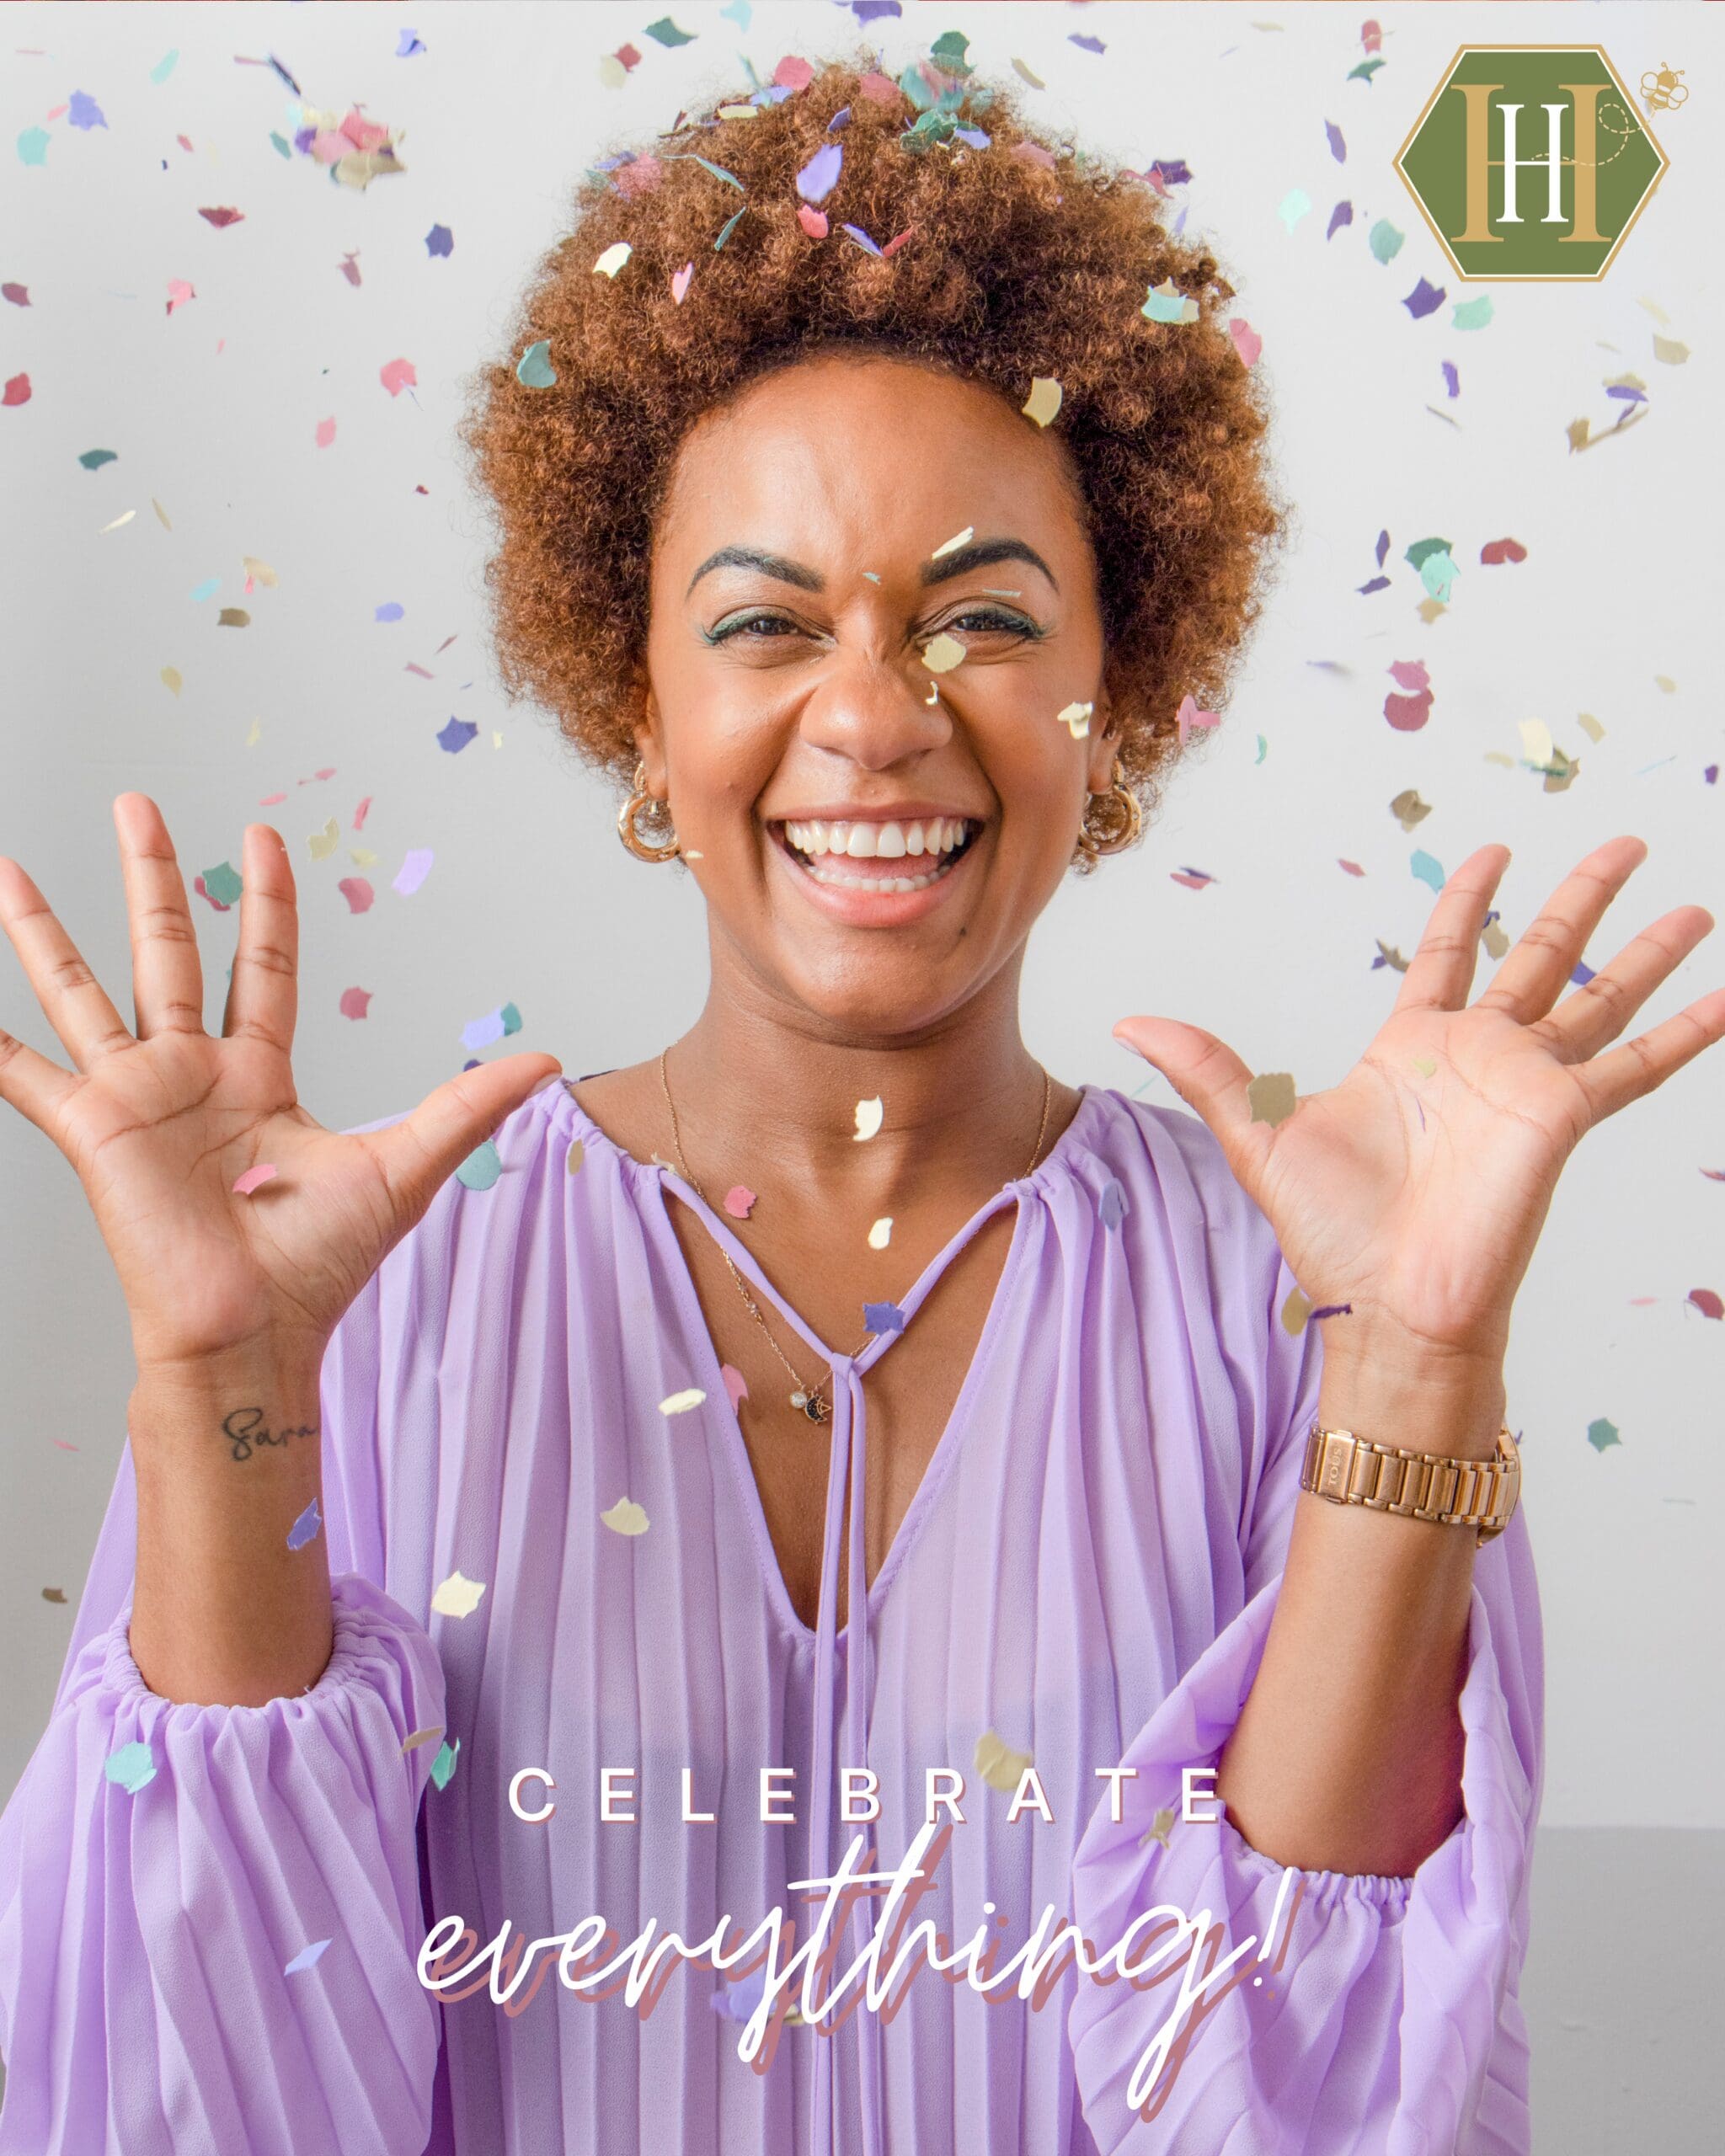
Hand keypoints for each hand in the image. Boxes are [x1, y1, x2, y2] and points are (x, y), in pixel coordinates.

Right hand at [0, 793, 562, 1377]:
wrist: (253, 1332)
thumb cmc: (319, 1266)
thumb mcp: (405, 1168)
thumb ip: (466, 1107)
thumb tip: (549, 1062)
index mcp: (259, 1077)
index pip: (262, 964)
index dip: (263, 901)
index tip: (258, 836)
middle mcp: (193, 1075)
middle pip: (167, 950)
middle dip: (152, 876)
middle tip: (135, 802)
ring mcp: (137, 1099)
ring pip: (82, 991)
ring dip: (43, 932)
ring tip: (8, 869)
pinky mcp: (93, 1132)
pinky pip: (24, 1075)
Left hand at [1114, 836, 1723, 1369]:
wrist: (1387, 1307)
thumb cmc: (1329, 1236)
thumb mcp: (1256, 1134)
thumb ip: (1208, 1070)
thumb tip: (1128, 1021)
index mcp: (1411, 1051)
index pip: (1452, 954)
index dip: (1471, 901)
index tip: (1494, 851)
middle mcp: (1479, 1059)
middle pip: (1542, 957)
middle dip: (1580, 901)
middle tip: (1622, 842)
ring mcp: (1528, 1085)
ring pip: (1602, 998)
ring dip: (1649, 953)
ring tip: (1696, 907)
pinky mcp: (1563, 1117)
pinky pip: (1636, 1066)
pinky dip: (1688, 1033)